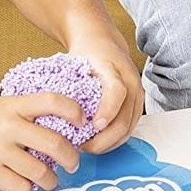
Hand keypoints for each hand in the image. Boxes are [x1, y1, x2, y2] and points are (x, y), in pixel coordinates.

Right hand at [0, 94, 85, 190]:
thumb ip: (18, 117)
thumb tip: (48, 131)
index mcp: (12, 105)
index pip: (53, 101)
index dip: (74, 111)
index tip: (82, 122)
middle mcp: (9, 126)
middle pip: (56, 143)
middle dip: (71, 158)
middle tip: (73, 163)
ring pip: (41, 171)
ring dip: (50, 180)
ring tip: (49, 181)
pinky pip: (20, 188)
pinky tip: (24, 190)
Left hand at [67, 27, 144, 153]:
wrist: (104, 42)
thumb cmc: (87, 54)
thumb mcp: (76, 61)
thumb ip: (69, 84)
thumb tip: (52, 112)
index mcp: (114, 69)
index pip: (117, 91)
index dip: (108, 110)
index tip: (94, 125)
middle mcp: (131, 82)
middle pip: (125, 118)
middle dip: (105, 139)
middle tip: (84, 147)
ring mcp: (137, 94)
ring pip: (129, 128)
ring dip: (110, 143)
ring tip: (88, 148)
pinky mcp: (138, 104)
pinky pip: (130, 128)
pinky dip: (115, 140)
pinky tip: (99, 143)